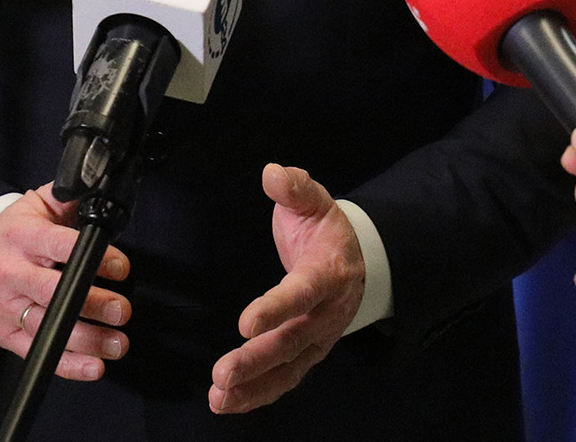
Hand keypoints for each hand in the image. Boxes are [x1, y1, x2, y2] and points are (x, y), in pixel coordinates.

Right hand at [0, 186, 132, 379]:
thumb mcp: (34, 206)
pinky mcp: (6, 334)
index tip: (121, 266)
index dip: (93, 257)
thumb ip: (66, 197)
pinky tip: (94, 366)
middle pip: (54, 292)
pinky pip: (37, 352)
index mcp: (21, 238)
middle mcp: (12, 273)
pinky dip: (67, 365)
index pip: (61, 246)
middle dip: (92, 303)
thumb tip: (98, 190)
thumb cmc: (10, 235)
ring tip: (118, 342)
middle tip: (122, 310)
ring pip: (48, 327)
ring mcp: (7, 307)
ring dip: (87, 340)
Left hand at [208, 164, 364, 413]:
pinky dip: (258, 395)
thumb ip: (295, 189)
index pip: (303, 293)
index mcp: (329, 272)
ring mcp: (319, 339)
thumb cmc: (325, 231)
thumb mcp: (314, 201)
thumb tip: (272, 174)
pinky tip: (228, 403)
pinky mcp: (308, 355)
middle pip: (293, 340)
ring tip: (219, 397)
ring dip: (254, 387)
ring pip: (289, 369)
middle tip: (222, 373)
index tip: (245, 323)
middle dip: (257, 359)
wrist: (356, 261)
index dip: (276, 308)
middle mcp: (327, 313)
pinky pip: (285, 379)